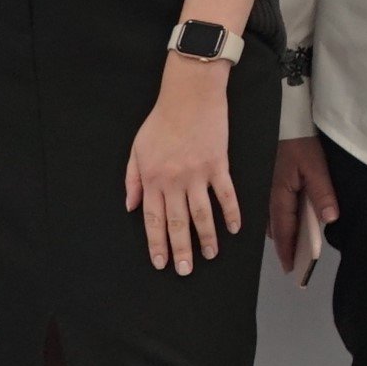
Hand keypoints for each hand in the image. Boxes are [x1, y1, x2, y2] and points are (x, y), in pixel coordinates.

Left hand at [124, 55, 237, 275]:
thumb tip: (132, 206)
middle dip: (181, 249)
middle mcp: (174, 180)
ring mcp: (198, 174)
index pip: (154, 219)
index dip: (157, 243)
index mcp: (152, 178)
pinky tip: (234, 228)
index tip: (161, 262)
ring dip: (207, 237)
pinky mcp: (219, 165)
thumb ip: (133, 179)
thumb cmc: (161, 120)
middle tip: (185, 270)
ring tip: (209, 255)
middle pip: (178, 222)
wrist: (189, 95)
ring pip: (202, 214)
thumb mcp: (137, 149)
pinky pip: (226, 194)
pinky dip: (232, 212)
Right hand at [268, 136, 340, 273]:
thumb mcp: (316, 167)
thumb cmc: (300, 144)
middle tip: (295, 261)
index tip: (291, 269)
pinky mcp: (270, 183)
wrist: (285, 121)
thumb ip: (322, 193)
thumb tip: (329, 220)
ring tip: (295, 245)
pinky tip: (291, 221)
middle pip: (276, 228)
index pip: (283, 231)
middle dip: (285, 245)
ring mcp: (267, 190)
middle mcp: (268, 197)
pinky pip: (273, 209)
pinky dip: (282, 220)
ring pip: (273, 220)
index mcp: (279, 196)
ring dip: (283, 233)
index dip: (287, 251)